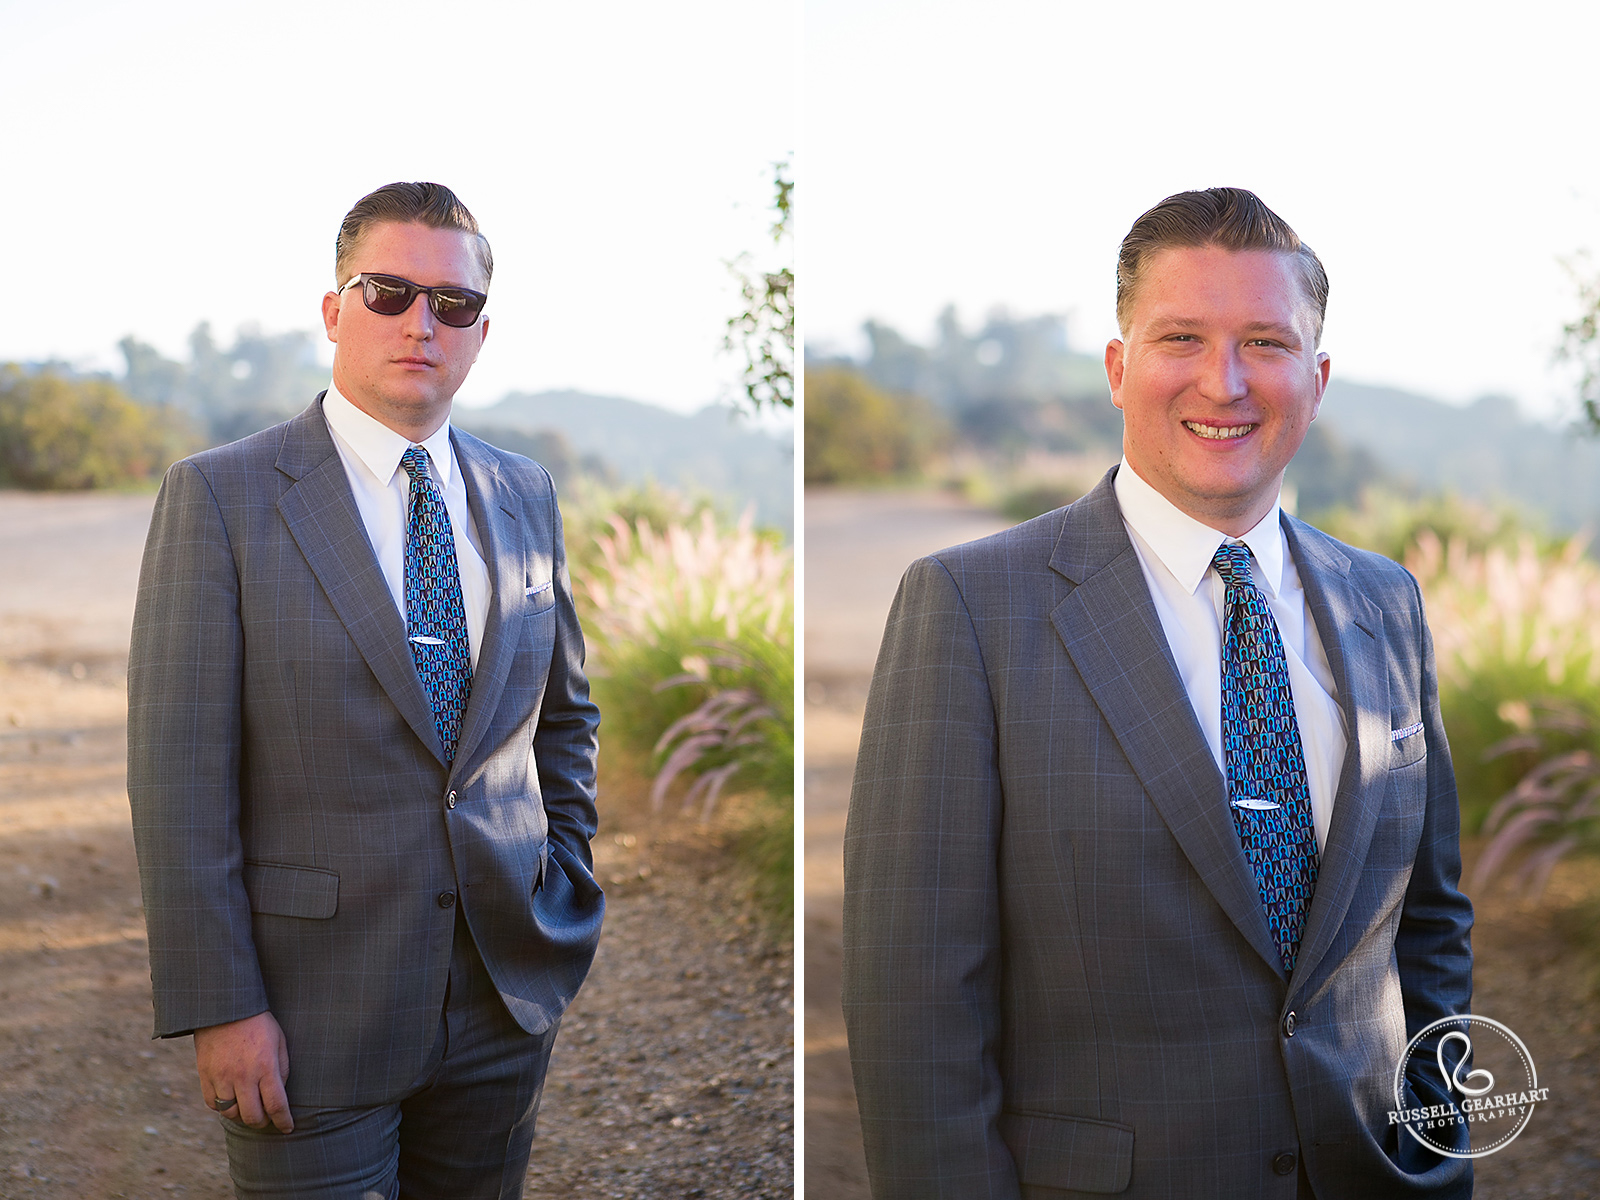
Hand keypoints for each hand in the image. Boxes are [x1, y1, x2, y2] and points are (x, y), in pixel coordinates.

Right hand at [193, 1011, 292, 1132]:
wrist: (225, 1008)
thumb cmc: (258, 1023)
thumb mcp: (279, 1041)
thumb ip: (282, 1069)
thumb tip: (280, 1094)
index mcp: (266, 1066)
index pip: (277, 1105)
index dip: (284, 1121)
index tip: (288, 1129)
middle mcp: (243, 1076)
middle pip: (252, 1116)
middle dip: (262, 1122)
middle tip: (267, 1118)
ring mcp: (222, 1077)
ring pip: (231, 1113)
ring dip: (242, 1115)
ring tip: (248, 1107)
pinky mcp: (205, 1075)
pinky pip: (213, 1104)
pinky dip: (223, 1107)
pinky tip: (231, 1099)